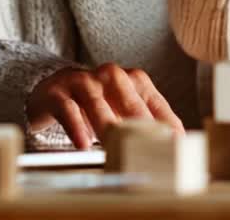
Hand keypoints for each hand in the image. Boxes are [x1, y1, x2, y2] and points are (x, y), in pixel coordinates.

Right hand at [25, 63, 184, 149]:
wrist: (53, 90)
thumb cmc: (97, 105)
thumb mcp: (123, 111)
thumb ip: (145, 126)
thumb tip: (173, 149)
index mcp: (135, 80)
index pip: (157, 106)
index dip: (168, 129)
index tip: (177, 150)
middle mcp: (112, 76)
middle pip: (132, 105)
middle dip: (144, 130)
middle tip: (152, 153)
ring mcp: (84, 82)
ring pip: (99, 105)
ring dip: (109, 129)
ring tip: (118, 150)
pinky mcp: (59, 92)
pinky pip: (69, 110)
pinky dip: (77, 128)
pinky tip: (83, 144)